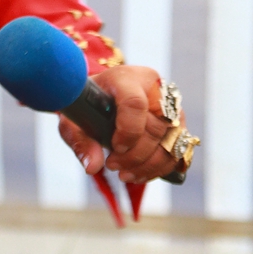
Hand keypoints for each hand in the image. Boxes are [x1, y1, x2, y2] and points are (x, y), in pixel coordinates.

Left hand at [57, 65, 177, 184]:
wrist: (102, 96)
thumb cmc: (87, 105)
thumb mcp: (75, 120)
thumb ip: (81, 141)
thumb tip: (92, 167)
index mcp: (127, 78)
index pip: (135, 103)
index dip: (128, 131)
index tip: (114, 148)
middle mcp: (154, 88)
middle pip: (156, 127)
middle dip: (135, 155)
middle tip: (112, 166)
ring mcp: (171, 105)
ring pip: (171, 141)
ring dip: (148, 165)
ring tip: (124, 175)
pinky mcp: (177, 123)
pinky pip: (177, 150)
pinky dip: (159, 168)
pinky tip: (138, 174)